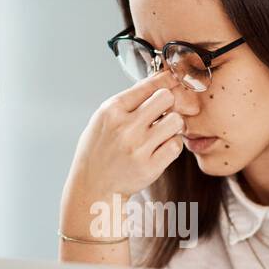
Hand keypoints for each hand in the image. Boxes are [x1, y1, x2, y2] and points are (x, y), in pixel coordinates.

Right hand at [63, 71, 185, 210]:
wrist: (92, 187)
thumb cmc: (98, 151)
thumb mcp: (103, 120)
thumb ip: (127, 103)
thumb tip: (157, 82)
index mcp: (111, 110)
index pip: (148, 85)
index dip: (165, 81)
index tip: (174, 81)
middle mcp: (124, 127)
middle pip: (166, 98)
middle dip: (169, 104)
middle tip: (164, 114)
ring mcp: (138, 147)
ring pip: (176, 121)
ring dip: (173, 126)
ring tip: (163, 133)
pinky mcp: (149, 167)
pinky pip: (176, 145)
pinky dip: (173, 146)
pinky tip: (161, 149)